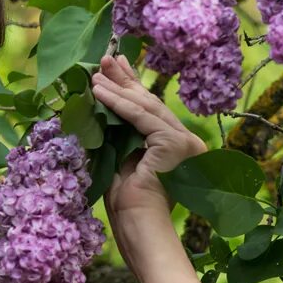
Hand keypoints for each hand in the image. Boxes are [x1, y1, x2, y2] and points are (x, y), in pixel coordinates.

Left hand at [90, 54, 207, 220]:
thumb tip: (104, 105)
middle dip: (125, 80)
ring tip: (95, 74)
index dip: (131, 87)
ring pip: (145, 107)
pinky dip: (117, 103)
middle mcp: (187, 141)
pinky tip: (99, 91)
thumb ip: (120, 133)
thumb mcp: (121, 156)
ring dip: (117, 88)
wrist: (138, 223)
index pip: (150, 110)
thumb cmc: (127, 201)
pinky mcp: (176, 142)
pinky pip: (141, 117)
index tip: (114, 68)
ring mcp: (185, 141)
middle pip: (150, 103)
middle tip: (106, 59)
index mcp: (175, 146)